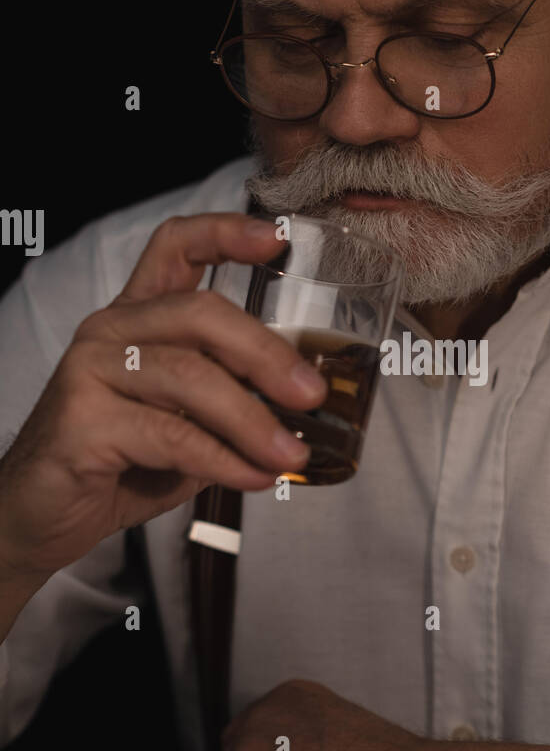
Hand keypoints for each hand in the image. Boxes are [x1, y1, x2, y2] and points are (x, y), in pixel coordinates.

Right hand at [0, 214, 327, 584]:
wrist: (38, 516)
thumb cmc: (117, 464)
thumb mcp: (185, 425)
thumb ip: (230, 404)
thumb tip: (301, 410)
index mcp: (137, 319)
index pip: (175, 247)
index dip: (227, 234)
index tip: (279, 240)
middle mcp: (110, 331)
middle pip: (199, 312)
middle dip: (265, 354)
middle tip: (310, 395)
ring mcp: (89, 370)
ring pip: (188, 377)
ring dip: (251, 420)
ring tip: (290, 456)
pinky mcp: (80, 420)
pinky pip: (169, 433)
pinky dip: (221, 459)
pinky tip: (252, 477)